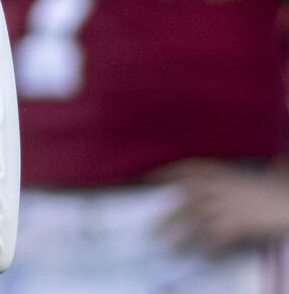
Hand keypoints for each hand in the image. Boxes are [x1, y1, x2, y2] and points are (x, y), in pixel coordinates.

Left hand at [153, 159, 288, 255]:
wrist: (287, 199)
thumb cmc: (264, 190)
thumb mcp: (237, 179)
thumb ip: (217, 182)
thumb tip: (191, 191)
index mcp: (219, 173)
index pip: (187, 169)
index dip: (166, 173)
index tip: (149, 180)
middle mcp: (219, 187)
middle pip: (186, 200)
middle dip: (168, 216)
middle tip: (152, 229)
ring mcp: (227, 205)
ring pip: (197, 221)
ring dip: (182, 236)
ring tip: (170, 248)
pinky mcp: (238, 223)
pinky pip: (217, 237)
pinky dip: (210, 248)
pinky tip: (205, 257)